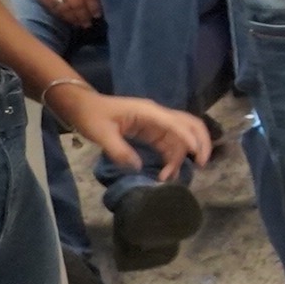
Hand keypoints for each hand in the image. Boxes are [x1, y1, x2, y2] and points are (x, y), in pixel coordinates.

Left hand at [62, 89, 211, 182]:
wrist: (82, 107)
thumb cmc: (91, 116)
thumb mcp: (101, 134)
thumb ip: (119, 150)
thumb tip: (138, 168)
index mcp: (148, 112)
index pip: (175, 123)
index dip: (188, 138)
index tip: (197, 155)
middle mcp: (158, 115)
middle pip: (190, 124)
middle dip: (200, 142)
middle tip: (202, 164)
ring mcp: (156, 123)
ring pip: (181, 137)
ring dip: (182, 156)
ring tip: (171, 176)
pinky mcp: (152, 131)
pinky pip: (169, 143)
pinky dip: (172, 157)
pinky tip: (166, 171)